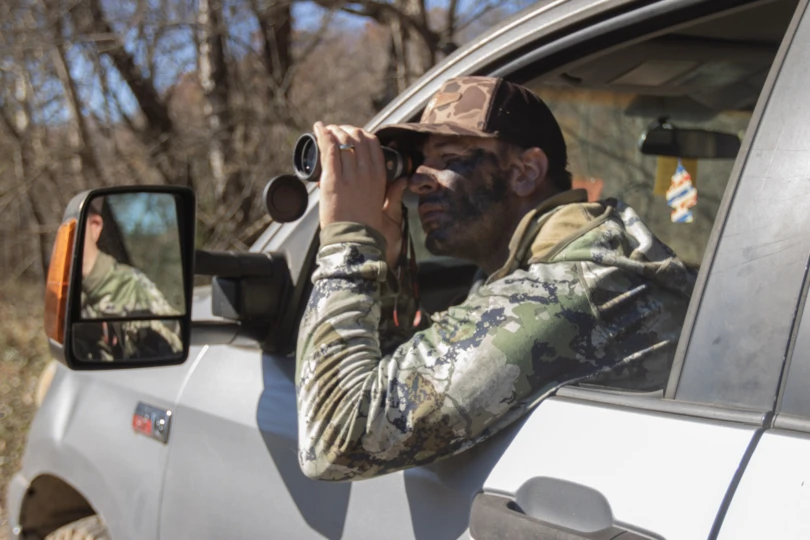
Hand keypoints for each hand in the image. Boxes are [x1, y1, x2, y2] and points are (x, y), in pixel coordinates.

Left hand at [314, 122, 407, 267]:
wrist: (354, 241)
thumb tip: (402, 181)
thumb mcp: (389, 208)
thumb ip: (395, 193)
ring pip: (343, 142)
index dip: (362, 134)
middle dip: (346, 129)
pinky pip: (329, 151)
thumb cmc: (369, 227)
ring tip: (327, 129)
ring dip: (333, 131)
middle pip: (358, 138)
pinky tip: (319, 128)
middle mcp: (367, 173)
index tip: (353, 133)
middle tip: (337, 130)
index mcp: (380, 177)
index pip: (373, 144)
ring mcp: (350, 176)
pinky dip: (323, 136)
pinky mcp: (333, 181)